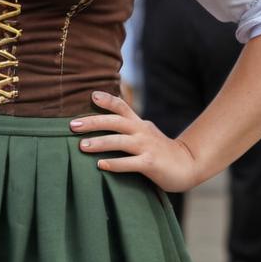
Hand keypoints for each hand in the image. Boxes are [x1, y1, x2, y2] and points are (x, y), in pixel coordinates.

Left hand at [70, 91, 198, 193]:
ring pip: (120, 141)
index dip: (107, 100)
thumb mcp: (144, 134)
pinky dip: (115, 164)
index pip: (122, 106)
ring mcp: (147, 147)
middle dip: (93, 122)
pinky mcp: (151, 163)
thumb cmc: (159, 151)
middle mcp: (142, 131)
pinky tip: (100, 165)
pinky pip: (130, 163)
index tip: (91, 95)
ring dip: (100, 143)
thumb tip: (100, 122)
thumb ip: (127, 127)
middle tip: (72, 125)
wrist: (188, 165)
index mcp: (138, 123)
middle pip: (115, 122)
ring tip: (81, 146)